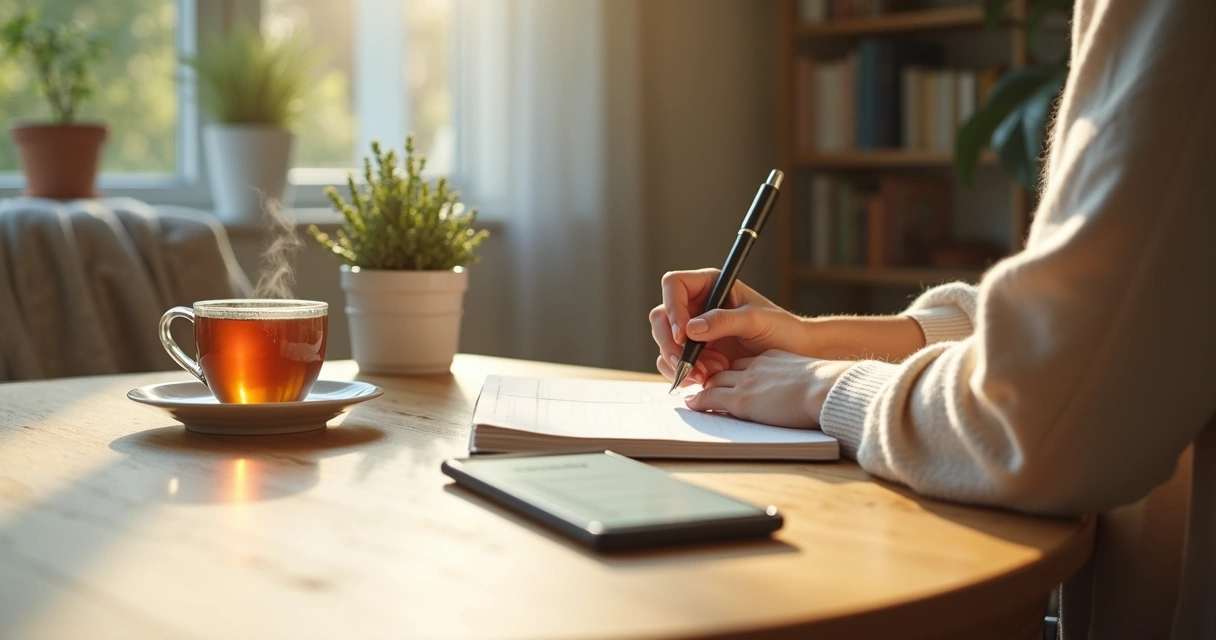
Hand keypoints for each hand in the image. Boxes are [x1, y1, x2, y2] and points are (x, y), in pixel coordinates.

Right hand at [651, 269, 808, 385]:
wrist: (794, 354)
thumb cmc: (781, 328)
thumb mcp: (756, 320)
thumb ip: (723, 321)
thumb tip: (690, 329)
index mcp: (710, 286)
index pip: (674, 286)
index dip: (672, 307)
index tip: (682, 334)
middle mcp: (696, 307)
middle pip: (662, 318)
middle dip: (669, 344)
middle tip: (686, 363)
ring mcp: (694, 332)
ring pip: (665, 344)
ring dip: (678, 362)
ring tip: (706, 374)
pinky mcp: (696, 355)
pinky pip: (675, 364)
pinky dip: (684, 374)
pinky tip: (706, 379)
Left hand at [683, 350, 852, 428]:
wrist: (828, 389)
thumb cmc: (828, 387)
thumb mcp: (811, 376)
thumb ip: (800, 380)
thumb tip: (810, 394)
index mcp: (773, 358)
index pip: (745, 363)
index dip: (734, 370)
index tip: (729, 377)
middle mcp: (756, 366)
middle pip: (726, 369)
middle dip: (713, 376)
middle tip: (701, 382)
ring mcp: (747, 382)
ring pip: (715, 381)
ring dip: (702, 387)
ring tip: (692, 394)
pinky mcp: (742, 399)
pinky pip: (711, 398)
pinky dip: (699, 400)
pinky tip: (691, 403)